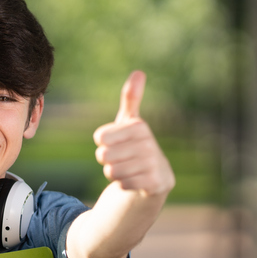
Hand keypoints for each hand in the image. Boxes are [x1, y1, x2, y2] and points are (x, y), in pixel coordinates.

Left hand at [92, 71, 175, 196]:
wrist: (156, 177)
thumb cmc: (136, 145)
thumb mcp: (131, 122)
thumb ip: (131, 98)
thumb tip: (139, 72)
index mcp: (139, 126)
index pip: (100, 137)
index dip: (103, 143)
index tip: (117, 143)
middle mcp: (148, 144)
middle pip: (103, 156)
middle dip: (107, 161)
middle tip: (122, 159)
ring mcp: (152, 164)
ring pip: (111, 172)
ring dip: (115, 173)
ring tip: (128, 169)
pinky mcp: (154, 183)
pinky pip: (122, 185)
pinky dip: (124, 185)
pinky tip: (135, 180)